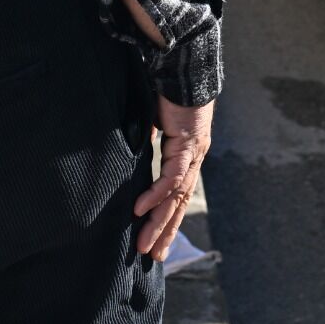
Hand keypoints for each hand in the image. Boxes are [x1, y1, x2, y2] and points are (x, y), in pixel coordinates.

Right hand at [134, 95, 213, 262]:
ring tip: (144, 245)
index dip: (167, 217)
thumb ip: (148, 139)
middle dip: (165, 231)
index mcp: (187, 154)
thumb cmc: (169, 88)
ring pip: (175, 197)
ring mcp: (192, 153)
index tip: (157, 239)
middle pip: (178, 203)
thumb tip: (131, 149)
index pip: (177, 193)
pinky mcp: (187, 145)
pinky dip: (155, 194)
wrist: (186, 66)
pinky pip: (170, 177)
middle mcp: (193, 158)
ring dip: (158, 222)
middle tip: (154, 256)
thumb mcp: (154, 120)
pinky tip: (140, 210)